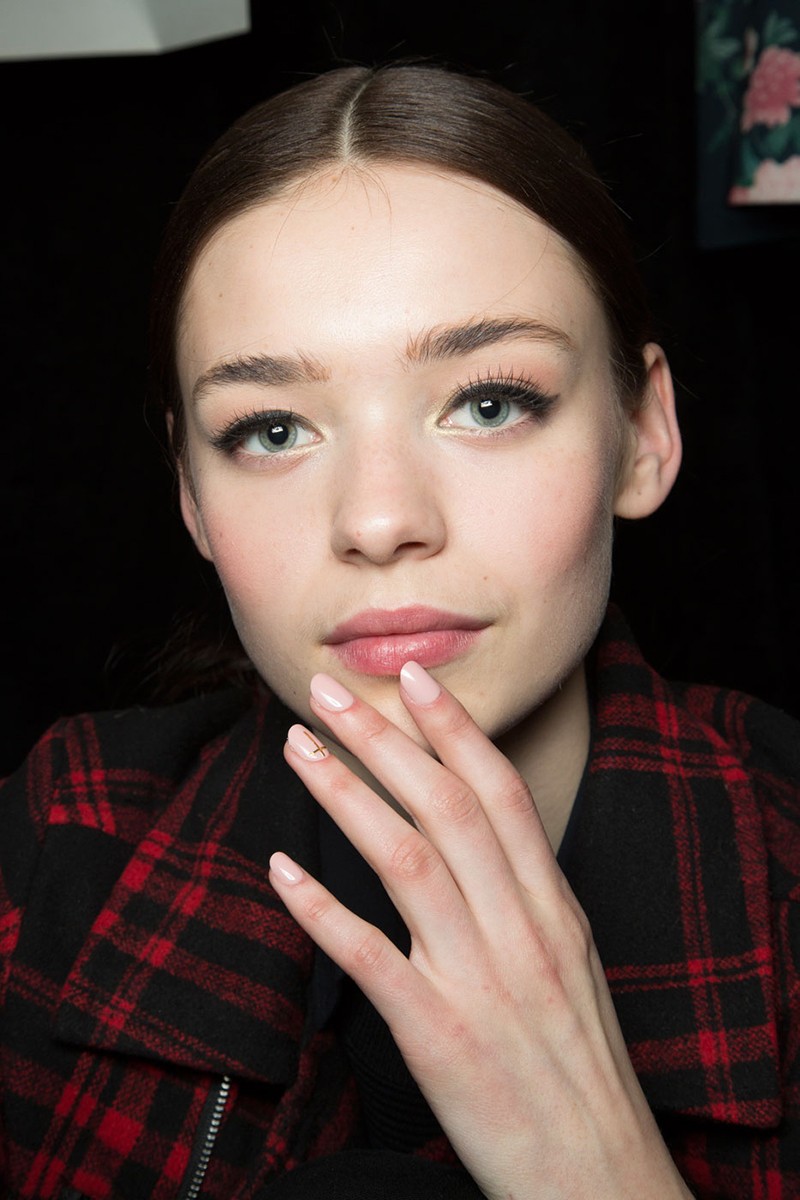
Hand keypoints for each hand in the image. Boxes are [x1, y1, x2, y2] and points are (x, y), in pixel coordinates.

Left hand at [268, 664, 692, 1199]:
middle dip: (385, 739)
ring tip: (300, 749)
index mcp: (553, 906)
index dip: (455, 728)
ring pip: (406, 859)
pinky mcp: (436, 1034)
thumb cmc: (578, 1065)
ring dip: (346, 795)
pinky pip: (368, 956)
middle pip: (446, 806)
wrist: (597, 1174)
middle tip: (329, 693)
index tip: (415, 678)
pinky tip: (281, 870)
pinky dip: (320, 907)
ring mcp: (478, 978)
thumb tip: (480, 835)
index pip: (501, 792)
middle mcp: (519, 928)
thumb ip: (525, 895)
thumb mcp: (570, 960)